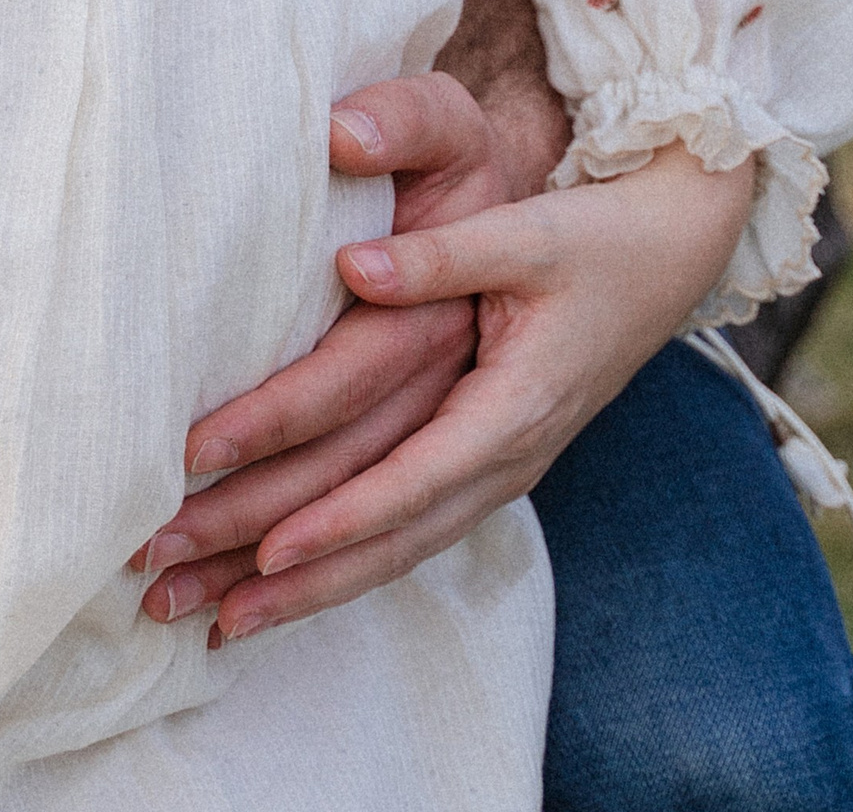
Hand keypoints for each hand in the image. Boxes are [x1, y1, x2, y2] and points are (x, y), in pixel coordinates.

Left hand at [150, 139, 754, 645]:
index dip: (340, 517)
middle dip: (289, 575)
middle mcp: (506, 456)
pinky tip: (279, 586)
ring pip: (395, 551)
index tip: (265, 544)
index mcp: (516, 407)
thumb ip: (440, 255)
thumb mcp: (526, 234)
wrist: (664, 257)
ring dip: (304, 590)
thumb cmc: (593, 240)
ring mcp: (497, 470)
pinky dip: (343, 567)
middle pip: (390, 538)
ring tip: (213, 618)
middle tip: (187, 594)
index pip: (413, 478)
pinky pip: (407, 533)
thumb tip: (351, 267)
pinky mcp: (483, 464)